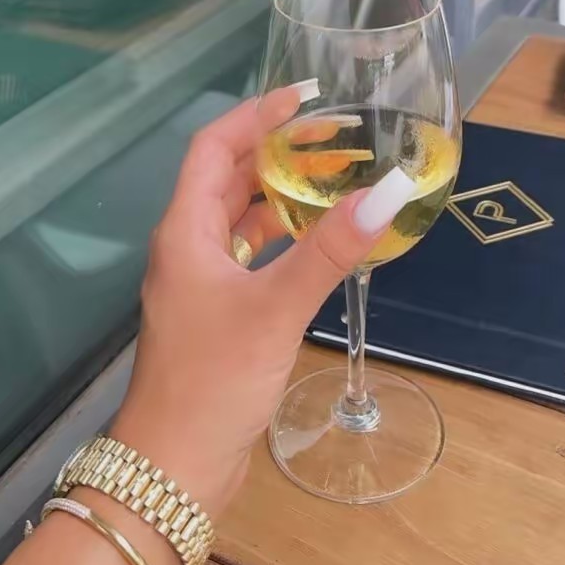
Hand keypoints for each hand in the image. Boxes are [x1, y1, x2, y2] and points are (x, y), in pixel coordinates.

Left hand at [111, 89, 407, 516]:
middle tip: (332, 143)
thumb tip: (386, 194)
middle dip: (274, 157)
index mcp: (185, 232)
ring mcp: (202, 284)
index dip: (253, 117)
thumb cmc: (215, 379)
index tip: (302, 101)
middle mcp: (188, 250)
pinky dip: (281, 245)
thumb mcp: (274, 308)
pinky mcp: (219, 315)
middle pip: (228, 183)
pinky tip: (316, 246)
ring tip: (332, 185)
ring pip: (241, 224)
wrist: (178, 463)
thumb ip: (328, 251)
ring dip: (279, 202)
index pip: (212, 150)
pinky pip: (251, 261)